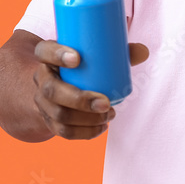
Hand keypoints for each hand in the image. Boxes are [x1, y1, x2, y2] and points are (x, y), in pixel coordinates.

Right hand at [33, 38, 149, 140]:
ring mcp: (43, 102)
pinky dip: (85, 132)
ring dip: (86, 119)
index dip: (57, 55)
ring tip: (109, 115)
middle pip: (52, 90)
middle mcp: (41, 78)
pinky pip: (63, 132)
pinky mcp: (50, 120)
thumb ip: (118, 52)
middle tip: (105, 102)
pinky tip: (101, 127)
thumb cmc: (81, 66)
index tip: (78, 58)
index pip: (45, 51)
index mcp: (47, 56)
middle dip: (79, 99)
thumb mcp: (93, 55)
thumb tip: (143, 51)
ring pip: (58, 115)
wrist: (59, 85)